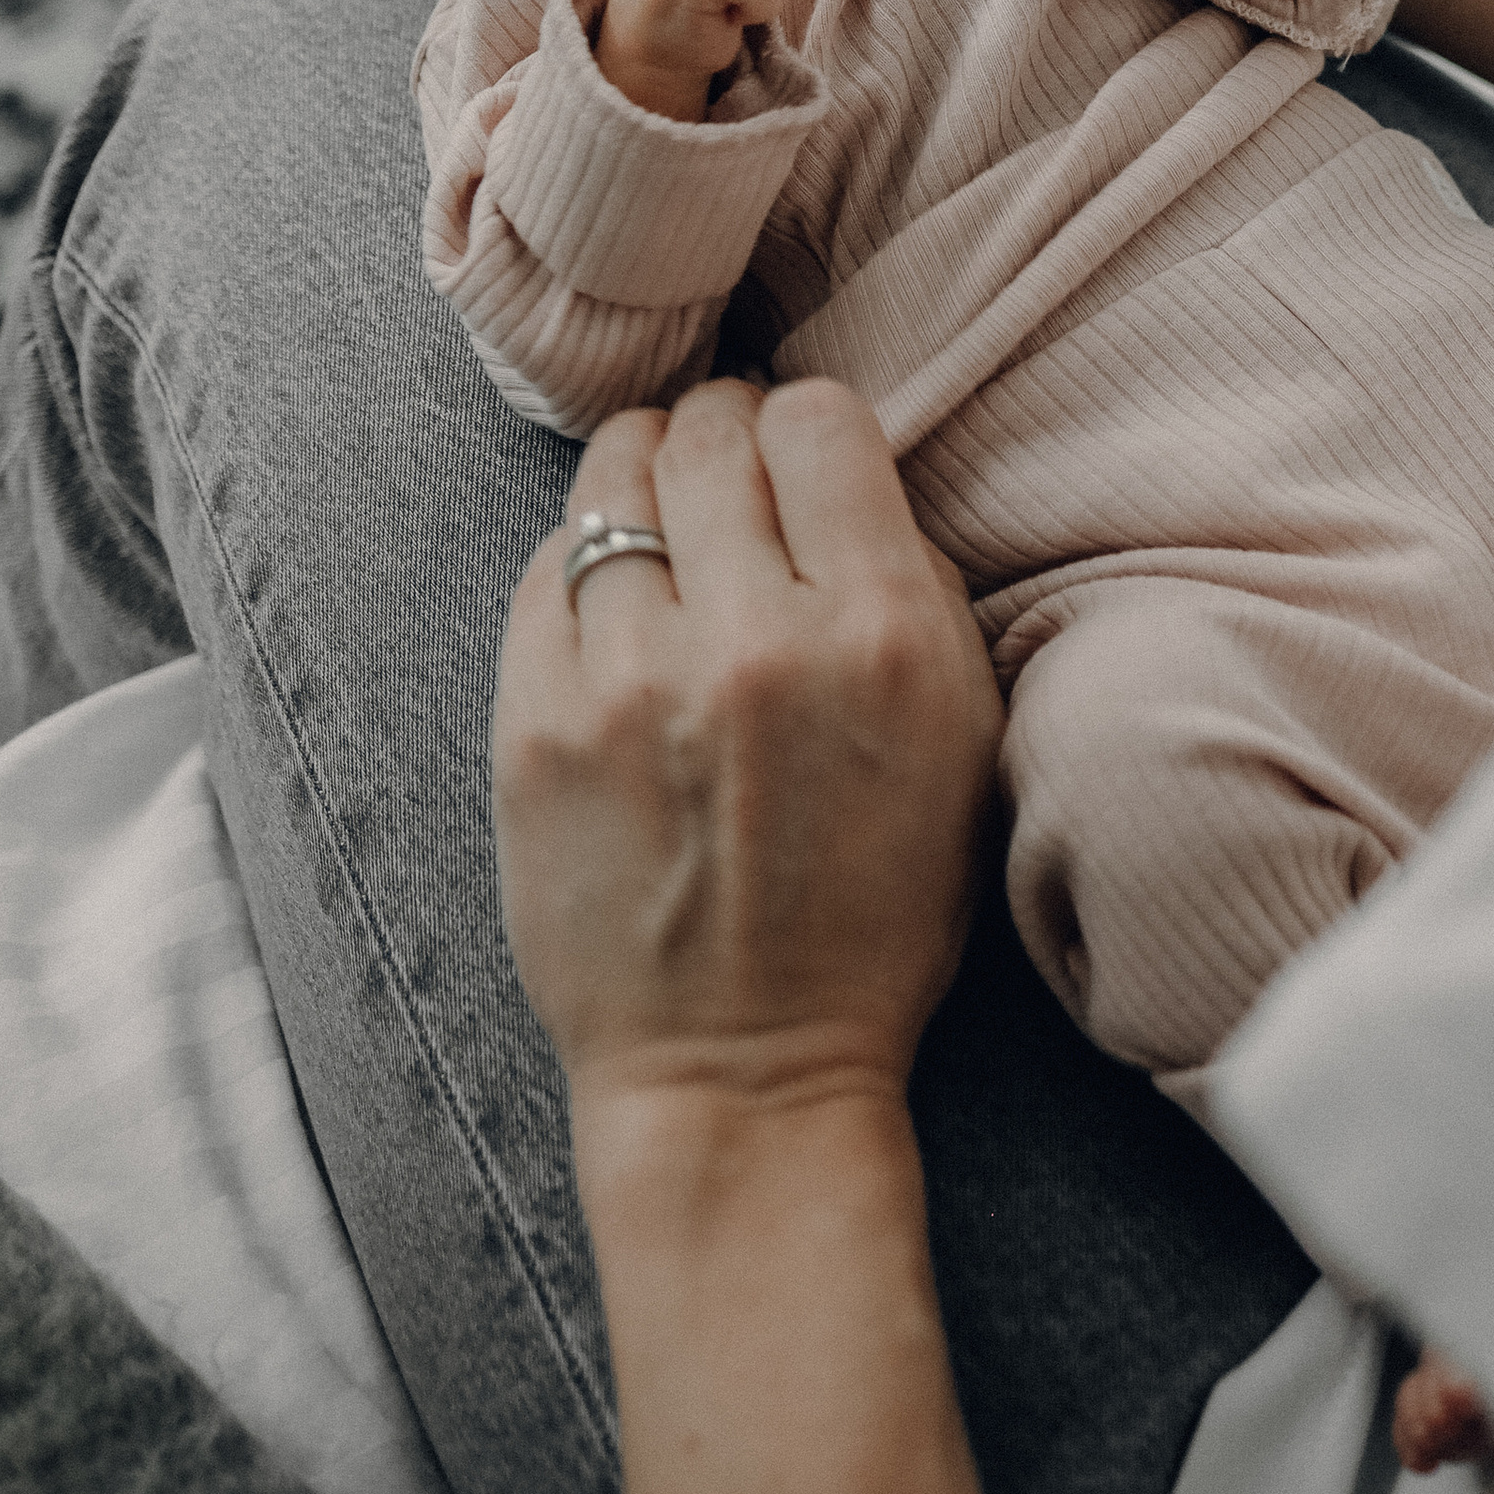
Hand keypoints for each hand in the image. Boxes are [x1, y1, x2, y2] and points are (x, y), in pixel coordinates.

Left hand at [494, 381, 1003, 1123]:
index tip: (800, 454)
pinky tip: (611, 585)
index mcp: (877, 636)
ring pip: (615, 478)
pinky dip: (582, 555)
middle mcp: (751, 641)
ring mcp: (627, 683)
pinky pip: (546, 567)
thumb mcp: (961, 740)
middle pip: (713, 433)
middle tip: (728, 464)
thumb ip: (913, 584)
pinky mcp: (533, 726)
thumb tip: (843, 470)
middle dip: (723, 429)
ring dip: (645, 470)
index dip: (809, 425)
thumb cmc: (872, 910)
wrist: (742, 1070)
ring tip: (661, 499)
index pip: (820, 422)